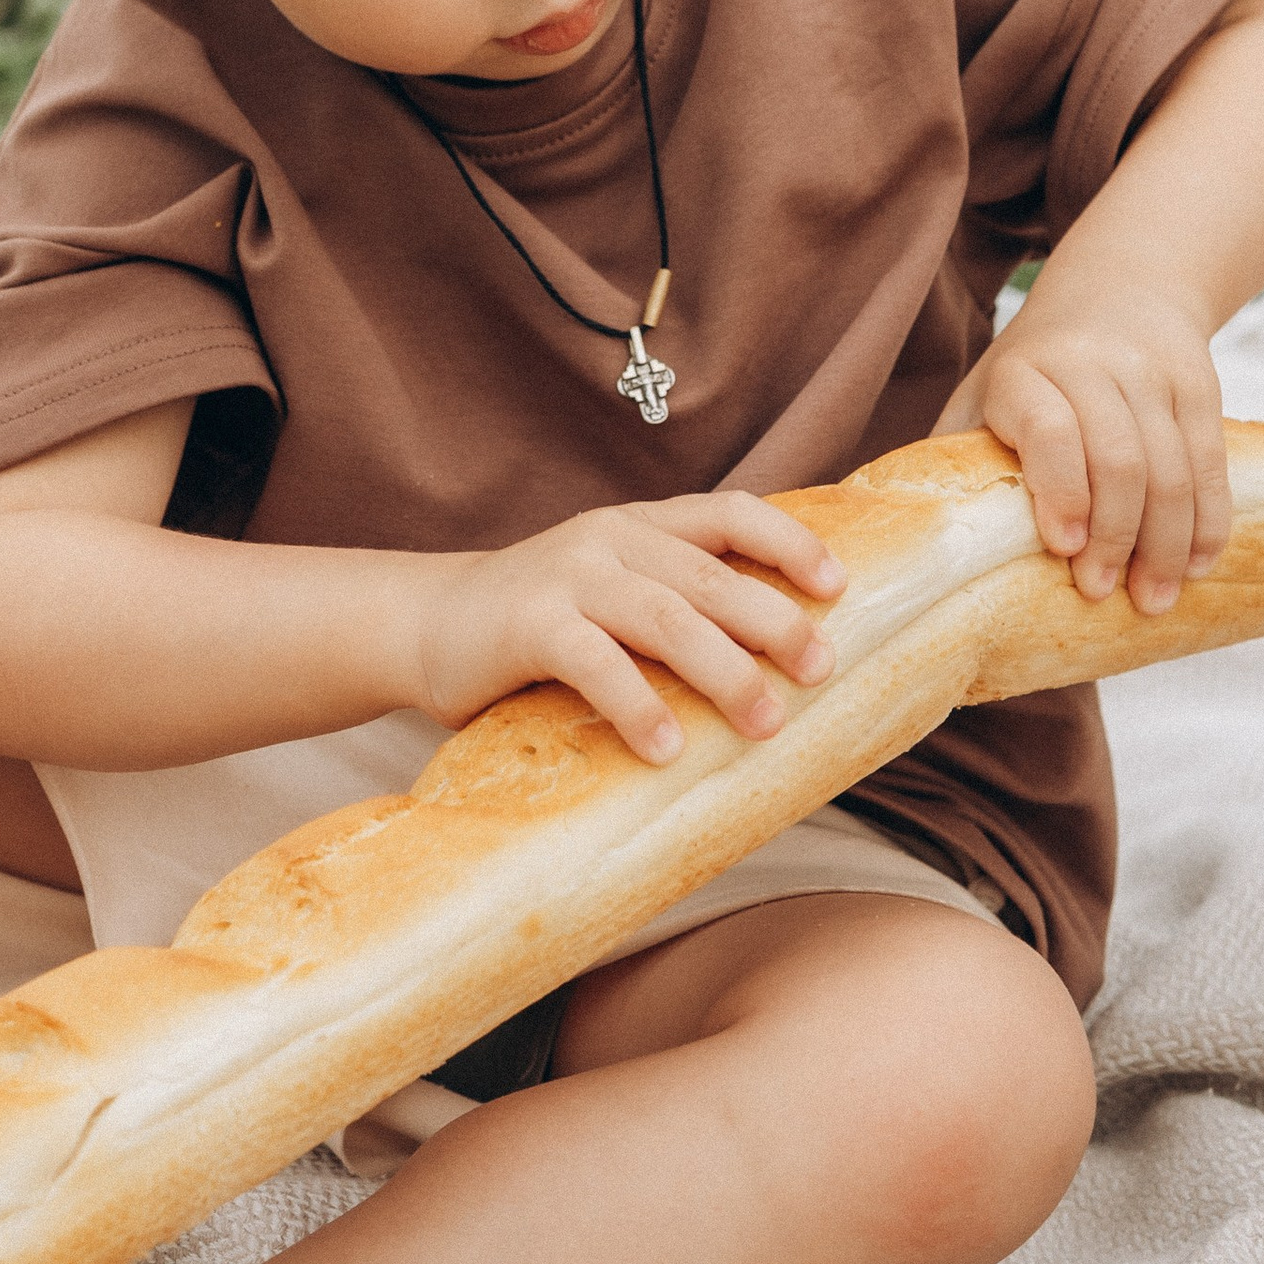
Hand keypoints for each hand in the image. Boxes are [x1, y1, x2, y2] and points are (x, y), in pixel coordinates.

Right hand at [408, 492, 843, 766]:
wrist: (426, 623)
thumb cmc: (538, 626)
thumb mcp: (611, 595)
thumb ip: (673, 609)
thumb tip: (775, 673)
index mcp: (641, 527)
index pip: (730, 514)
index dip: (789, 544)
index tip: (838, 588)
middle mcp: (610, 539)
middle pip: (709, 576)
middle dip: (773, 623)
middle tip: (821, 670)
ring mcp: (568, 576)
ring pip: (665, 616)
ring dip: (723, 671)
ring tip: (764, 722)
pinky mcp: (529, 622)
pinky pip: (595, 661)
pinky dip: (637, 705)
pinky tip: (666, 748)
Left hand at [938, 282, 1229, 611]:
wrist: (1118, 288)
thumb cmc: (1034, 370)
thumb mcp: (985, 394)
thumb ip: (959, 458)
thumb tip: (923, 545)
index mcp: (1025, 370)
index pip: (1050, 429)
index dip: (1061, 491)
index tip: (1065, 549)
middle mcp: (1091, 365)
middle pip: (1120, 460)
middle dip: (1116, 538)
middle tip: (1104, 593)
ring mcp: (1152, 374)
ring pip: (1172, 469)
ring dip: (1166, 545)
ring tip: (1153, 598)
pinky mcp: (1200, 386)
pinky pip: (1210, 463)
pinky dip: (1208, 523)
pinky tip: (1196, 565)